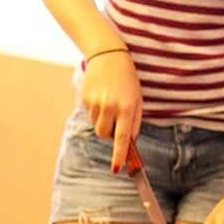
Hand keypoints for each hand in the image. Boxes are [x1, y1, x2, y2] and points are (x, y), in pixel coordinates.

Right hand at [81, 51, 142, 171]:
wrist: (108, 55)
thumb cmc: (127, 78)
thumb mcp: (138, 98)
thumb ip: (134, 121)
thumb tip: (129, 141)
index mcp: (127, 107)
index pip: (122, 138)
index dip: (119, 155)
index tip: (117, 168)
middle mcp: (111, 107)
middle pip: (105, 135)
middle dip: (110, 134)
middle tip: (116, 120)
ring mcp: (96, 103)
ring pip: (97, 125)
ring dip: (103, 121)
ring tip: (110, 103)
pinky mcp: (86, 99)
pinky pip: (91, 114)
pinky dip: (97, 111)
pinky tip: (102, 96)